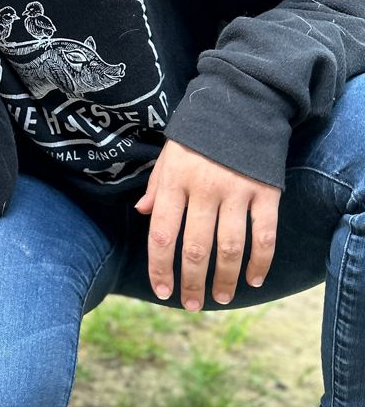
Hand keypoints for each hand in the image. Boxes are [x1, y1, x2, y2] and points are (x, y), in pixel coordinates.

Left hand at [134, 139, 280, 310]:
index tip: (162, 290)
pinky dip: (260, 262)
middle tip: (190, 304)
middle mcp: (204, 189)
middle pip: (195, 248)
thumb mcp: (169, 154)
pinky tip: (253, 280)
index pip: (161, 233)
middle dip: (191, 282)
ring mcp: (236, 191)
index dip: (159, 266)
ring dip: (225, 279)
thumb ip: (156, 186)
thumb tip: (141, 214)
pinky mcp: (265, 192)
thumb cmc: (199, 134)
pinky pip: (263, 235)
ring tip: (221, 297)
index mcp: (174, 181)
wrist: (242, 102)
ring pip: (229, 248)